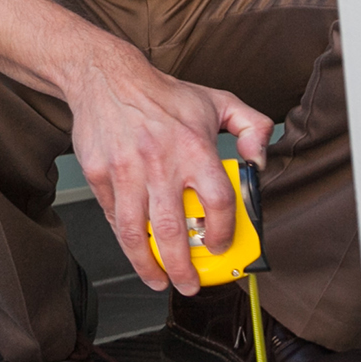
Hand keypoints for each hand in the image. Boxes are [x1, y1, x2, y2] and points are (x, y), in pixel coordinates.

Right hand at [61, 42, 271, 296]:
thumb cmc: (162, 94)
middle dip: (184, 267)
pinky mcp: (99, 175)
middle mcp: (160, 163)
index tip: (220, 245)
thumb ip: (252, 128)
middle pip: (174, 230)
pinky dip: (125, 239)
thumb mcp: (219, 100)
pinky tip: (136, 249)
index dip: (223, 231)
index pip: (218, 201)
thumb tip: (261, 161)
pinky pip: (113, 217)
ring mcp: (126, 171)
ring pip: (136, 233)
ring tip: (159, 281)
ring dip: (148, 265)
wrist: (106, 77)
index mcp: (194, 148)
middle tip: (190, 284)